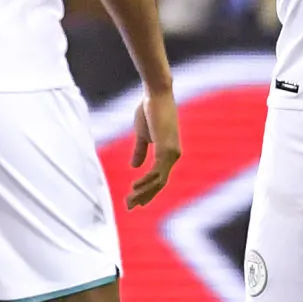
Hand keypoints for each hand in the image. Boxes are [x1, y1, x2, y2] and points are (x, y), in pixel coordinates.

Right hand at [126, 88, 181, 207]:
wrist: (155, 94)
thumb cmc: (149, 110)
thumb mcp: (142, 135)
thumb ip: (141, 150)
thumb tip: (135, 167)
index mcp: (168, 152)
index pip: (159, 177)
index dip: (147, 190)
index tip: (135, 201)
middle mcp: (173, 155)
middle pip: (159, 183)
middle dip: (144, 196)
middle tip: (129, 207)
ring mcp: (171, 152)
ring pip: (158, 181)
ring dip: (143, 192)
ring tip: (129, 201)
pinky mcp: (166, 148)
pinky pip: (156, 171)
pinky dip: (146, 181)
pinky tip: (135, 188)